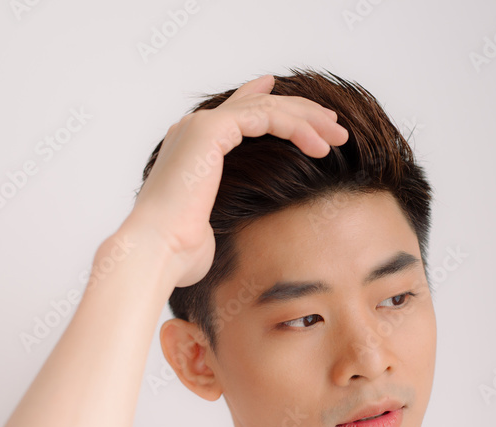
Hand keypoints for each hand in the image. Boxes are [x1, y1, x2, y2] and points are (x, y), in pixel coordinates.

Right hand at [118, 74, 348, 287]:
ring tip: (338, 137)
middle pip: (258, 105)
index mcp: (191, 147)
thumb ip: (225, 211)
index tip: (304, 111)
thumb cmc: (179, 252)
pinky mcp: (210, 129)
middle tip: (334, 127)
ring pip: (267, 106)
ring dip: (308, 119)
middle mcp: (193, 129)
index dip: (271, 105)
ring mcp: (200, 126)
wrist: (157, 252)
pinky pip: (266, 117)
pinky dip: (297, 128)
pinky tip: (320, 147)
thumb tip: (231, 228)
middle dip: (302, 113)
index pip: (238, 113)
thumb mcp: (211, 227)